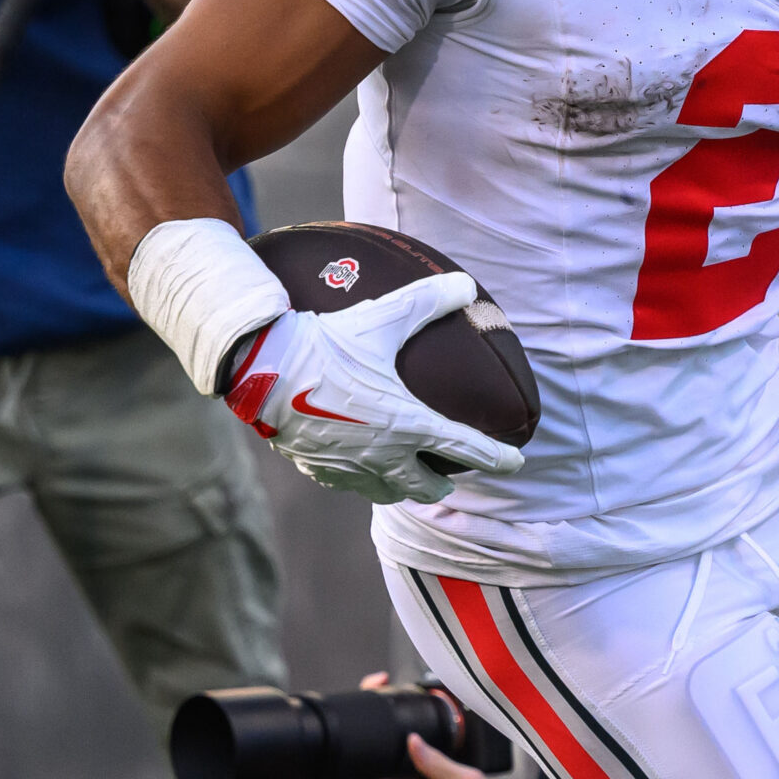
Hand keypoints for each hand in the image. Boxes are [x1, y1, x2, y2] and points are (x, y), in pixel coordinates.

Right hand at [226, 271, 524, 503]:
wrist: (262, 371)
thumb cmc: (327, 345)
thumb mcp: (382, 318)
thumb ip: (427, 302)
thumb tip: (466, 285)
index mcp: (406, 424)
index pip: (464, 448)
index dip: (495, 458)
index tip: (516, 465)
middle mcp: (382, 455)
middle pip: (425, 487)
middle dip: (442, 484)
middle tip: (450, 477)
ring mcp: (348, 469)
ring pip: (386, 493)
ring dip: (403, 487)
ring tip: (407, 476)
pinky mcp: (318, 470)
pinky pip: (349, 484)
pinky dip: (363, 480)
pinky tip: (358, 465)